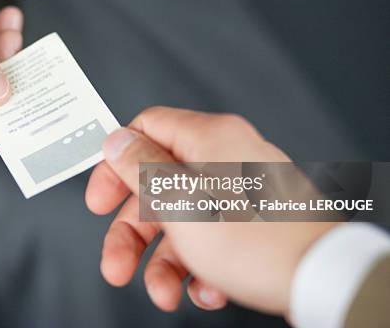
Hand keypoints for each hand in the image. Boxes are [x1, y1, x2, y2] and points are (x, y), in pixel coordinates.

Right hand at [86, 107, 334, 317]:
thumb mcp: (179, 201)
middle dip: (132, 234)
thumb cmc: (254, 240)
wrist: (322, 278)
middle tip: (117, 267)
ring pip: (182, 219)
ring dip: (165, 262)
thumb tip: (116, 141)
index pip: (145, 129)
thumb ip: (140, 167)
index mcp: (208, 138)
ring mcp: (240, 190)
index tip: (100, 199)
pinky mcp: (253, 221)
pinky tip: (205, 289)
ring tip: (165, 293)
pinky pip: (211, 237)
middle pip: (157, 186)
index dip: (115, 164)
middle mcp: (225, 158)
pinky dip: (200, 266)